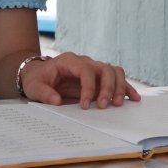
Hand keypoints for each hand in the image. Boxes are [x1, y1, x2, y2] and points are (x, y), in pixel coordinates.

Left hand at [20, 52, 137, 108]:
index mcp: (69, 61)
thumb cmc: (37, 79)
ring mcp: (94, 69)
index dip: (88, 87)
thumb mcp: (34, 86)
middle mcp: (85, 62)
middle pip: (104, 69)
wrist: (39, 75)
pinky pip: (116, 79)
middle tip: (104, 106)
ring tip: (119, 104)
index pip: (85, 70)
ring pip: (114, 72)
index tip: (84, 105)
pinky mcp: (99, 78)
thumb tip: (57, 101)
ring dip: (119, 87)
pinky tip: (133, 98)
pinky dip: (125, 88)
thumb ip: (44, 93)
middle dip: (107, 88)